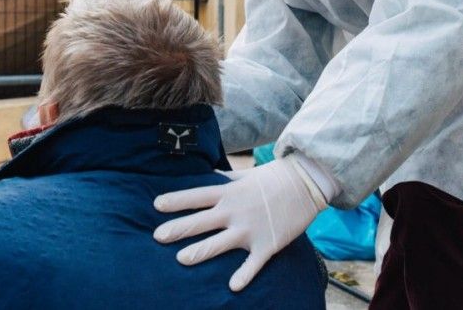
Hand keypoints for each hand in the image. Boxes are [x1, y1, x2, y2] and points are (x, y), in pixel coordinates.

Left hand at [152, 157, 326, 291]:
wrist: (306, 182)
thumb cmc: (274, 177)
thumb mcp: (246, 175)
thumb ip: (225, 179)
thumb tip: (207, 176)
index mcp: (229, 193)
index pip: (197, 196)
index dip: (176, 201)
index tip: (156, 205)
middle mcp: (235, 211)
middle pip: (201, 221)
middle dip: (178, 229)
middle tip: (157, 237)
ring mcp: (250, 229)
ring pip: (219, 243)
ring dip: (199, 252)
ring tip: (181, 259)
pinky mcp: (267, 244)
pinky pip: (252, 263)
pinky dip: (244, 275)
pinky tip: (232, 287)